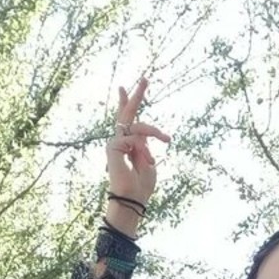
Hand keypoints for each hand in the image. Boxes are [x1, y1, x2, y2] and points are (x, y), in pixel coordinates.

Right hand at [107, 77, 170, 209]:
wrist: (132, 200)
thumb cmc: (141, 186)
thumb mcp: (148, 161)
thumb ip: (144, 145)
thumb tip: (141, 134)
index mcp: (128, 144)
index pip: (125, 120)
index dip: (124, 103)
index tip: (123, 88)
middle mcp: (119, 140)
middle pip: (127, 113)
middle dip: (137, 95)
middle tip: (146, 78)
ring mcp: (115, 143)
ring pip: (138, 125)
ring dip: (154, 131)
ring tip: (166, 139)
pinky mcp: (112, 147)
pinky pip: (133, 137)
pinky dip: (143, 148)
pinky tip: (147, 160)